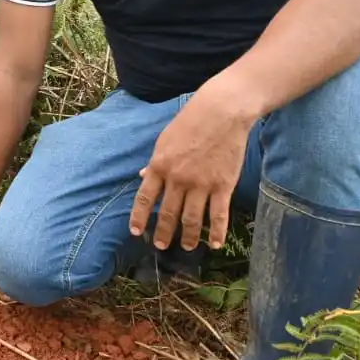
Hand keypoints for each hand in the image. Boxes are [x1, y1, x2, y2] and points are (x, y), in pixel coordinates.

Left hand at [129, 81, 257, 251]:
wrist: (222, 112)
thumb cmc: (191, 122)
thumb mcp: (165, 140)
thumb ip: (155, 161)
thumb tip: (142, 176)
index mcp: (160, 166)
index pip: (145, 198)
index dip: (139, 217)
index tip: (136, 232)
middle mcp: (178, 179)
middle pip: (168, 214)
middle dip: (163, 233)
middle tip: (160, 246)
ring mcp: (201, 184)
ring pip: (191, 220)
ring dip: (187, 237)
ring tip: (185, 247)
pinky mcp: (223, 186)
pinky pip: (218, 215)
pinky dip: (216, 232)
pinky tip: (214, 244)